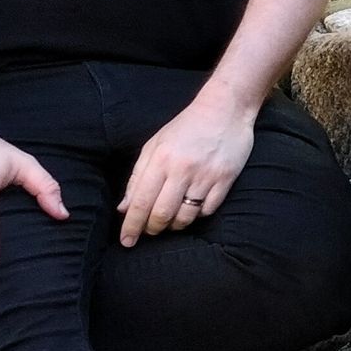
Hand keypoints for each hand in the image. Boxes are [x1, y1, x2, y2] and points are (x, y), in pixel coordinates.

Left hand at [118, 94, 254, 245]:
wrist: (225, 109)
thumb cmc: (186, 127)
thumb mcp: (155, 145)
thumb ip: (137, 177)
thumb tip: (124, 208)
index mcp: (161, 159)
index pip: (141, 202)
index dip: (131, 226)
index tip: (126, 242)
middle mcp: (182, 169)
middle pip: (162, 214)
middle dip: (152, 229)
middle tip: (150, 231)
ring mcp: (206, 175)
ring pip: (185, 217)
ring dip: (174, 226)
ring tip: (171, 221)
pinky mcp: (225, 179)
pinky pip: (207, 210)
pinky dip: (197, 215)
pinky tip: (193, 208)